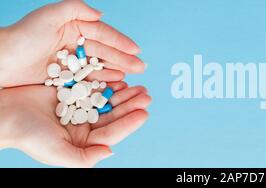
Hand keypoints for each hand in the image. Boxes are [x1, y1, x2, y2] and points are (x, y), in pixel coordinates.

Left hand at [0, 0, 144, 86]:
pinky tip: (115, 84)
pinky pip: (88, 80)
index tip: (137, 50)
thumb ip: (75, 9)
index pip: (102, 33)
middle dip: (124, 58)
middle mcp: (74, 43)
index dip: (120, 42)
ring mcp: (71, 62)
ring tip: (132, 76)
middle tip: (141, 67)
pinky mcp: (65, 78)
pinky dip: (102, 82)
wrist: (0, 62)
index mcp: (72, 27)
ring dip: (117, 70)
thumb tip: (101, 14)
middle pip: (104, 51)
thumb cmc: (22, 36)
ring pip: (99, 66)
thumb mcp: (48, 15)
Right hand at [0, 83, 150, 166]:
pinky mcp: (73, 92)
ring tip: (138, 87)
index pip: (112, 133)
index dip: (129, 123)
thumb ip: (85, 157)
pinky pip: (95, 86)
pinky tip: (120, 77)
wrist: (3, 113)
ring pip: (107, 100)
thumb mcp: (57, 152)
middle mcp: (84, 125)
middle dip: (131, 105)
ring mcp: (79, 107)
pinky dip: (107, 82)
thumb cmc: (28, 136)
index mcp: (83, 141)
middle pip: (113, 115)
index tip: (145, 113)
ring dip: (123, 93)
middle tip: (146, 95)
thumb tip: (111, 151)